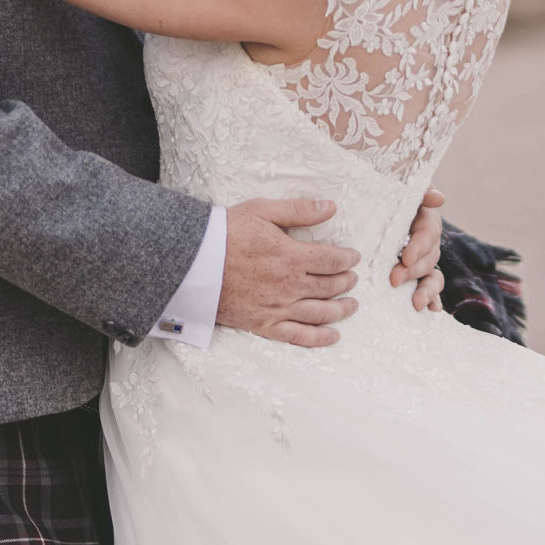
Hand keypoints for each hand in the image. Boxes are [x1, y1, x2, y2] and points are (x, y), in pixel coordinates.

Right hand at [217, 197, 360, 349]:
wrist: (191, 263)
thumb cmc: (225, 233)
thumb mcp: (261, 211)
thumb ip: (298, 210)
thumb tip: (330, 207)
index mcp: (291, 256)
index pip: (332, 260)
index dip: (347, 259)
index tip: (353, 257)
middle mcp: (289, 286)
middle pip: (330, 287)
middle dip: (346, 282)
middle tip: (353, 279)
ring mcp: (277, 308)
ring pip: (320, 313)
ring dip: (341, 310)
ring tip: (352, 305)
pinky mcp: (262, 325)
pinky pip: (297, 336)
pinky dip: (319, 337)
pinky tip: (332, 336)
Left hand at [391, 185, 445, 312]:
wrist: (369, 209)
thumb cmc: (381, 195)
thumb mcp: (394, 187)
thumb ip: (417, 190)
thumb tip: (439, 197)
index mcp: (423, 218)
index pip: (427, 232)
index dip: (419, 246)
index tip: (405, 257)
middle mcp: (427, 241)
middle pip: (429, 257)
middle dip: (414, 271)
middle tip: (393, 279)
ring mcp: (424, 260)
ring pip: (433, 276)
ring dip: (427, 291)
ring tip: (417, 304)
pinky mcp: (417, 275)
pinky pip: (429, 288)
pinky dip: (433, 300)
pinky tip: (431, 311)